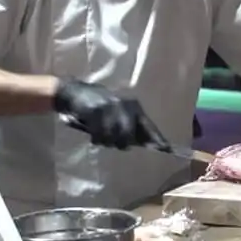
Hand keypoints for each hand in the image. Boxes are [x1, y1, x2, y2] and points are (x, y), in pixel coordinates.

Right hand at [53, 78, 169, 150]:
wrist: (74, 92)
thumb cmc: (99, 105)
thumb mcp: (118, 111)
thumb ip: (131, 126)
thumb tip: (147, 144)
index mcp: (132, 106)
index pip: (148, 125)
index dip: (156, 138)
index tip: (165, 148)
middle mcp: (124, 106)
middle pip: (129, 136)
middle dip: (122, 143)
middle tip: (114, 142)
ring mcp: (109, 109)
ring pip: (113, 138)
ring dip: (106, 141)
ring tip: (101, 136)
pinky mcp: (95, 112)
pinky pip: (99, 136)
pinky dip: (96, 138)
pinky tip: (93, 133)